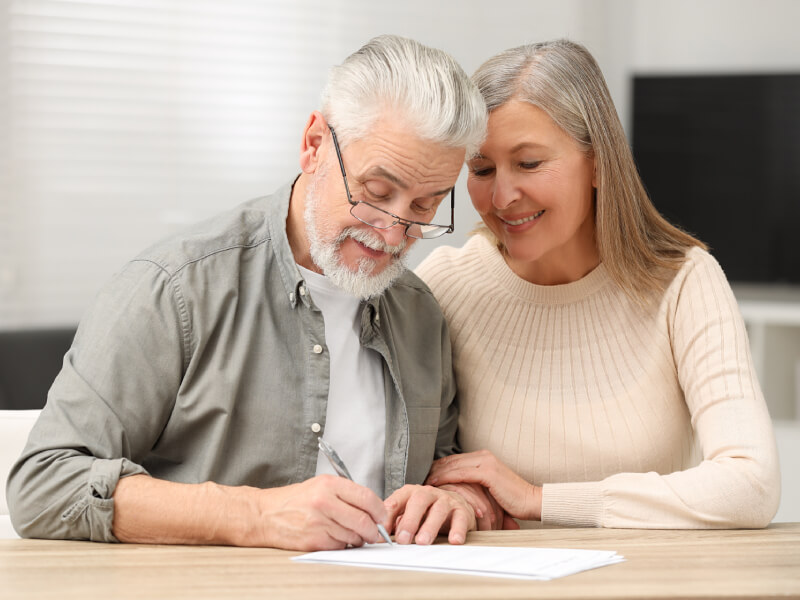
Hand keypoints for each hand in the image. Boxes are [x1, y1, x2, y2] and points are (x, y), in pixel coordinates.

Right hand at [251, 474, 387, 550]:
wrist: (266, 514)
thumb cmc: (295, 500)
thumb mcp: (320, 485)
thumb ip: (346, 493)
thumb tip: (372, 508)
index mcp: (329, 485)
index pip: (366, 497)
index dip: (379, 509)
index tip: (381, 515)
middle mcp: (325, 502)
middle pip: (363, 520)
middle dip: (374, 530)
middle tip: (375, 532)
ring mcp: (319, 522)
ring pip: (353, 535)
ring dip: (358, 538)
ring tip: (353, 533)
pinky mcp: (314, 540)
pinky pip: (339, 545)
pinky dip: (343, 544)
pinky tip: (336, 537)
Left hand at [383, 484, 475, 544]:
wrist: (454, 504)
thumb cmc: (426, 512)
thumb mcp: (408, 514)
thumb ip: (394, 523)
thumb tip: (380, 537)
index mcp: (410, 493)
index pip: (397, 500)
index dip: (388, 517)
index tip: (382, 534)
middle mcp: (428, 493)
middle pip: (418, 501)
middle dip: (409, 520)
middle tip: (403, 539)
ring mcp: (446, 500)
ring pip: (439, 509)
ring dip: (430, 526)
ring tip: (423, 542)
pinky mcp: (461, 510)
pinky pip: (460, 518)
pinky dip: (458, 529)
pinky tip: (454, 540)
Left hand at [426, 450, 541, 520]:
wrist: (532, 501)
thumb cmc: (511, 500)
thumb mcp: (489, 489)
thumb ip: (473, 485)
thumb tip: (455, 492)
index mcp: (482, 457)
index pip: (452, 460)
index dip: (436, 467)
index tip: (422, 476)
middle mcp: (483, 456)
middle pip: (449, 460)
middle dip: (431, 469)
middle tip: (415, 478)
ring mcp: (485, 462)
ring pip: (452, 465)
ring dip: (434, 473)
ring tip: (420, 482)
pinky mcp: (487, 472)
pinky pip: (460, 473)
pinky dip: (445, 478)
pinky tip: (433, 484)